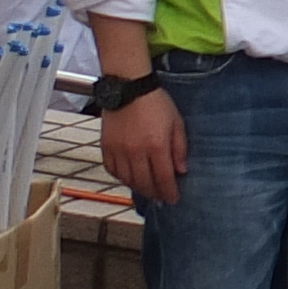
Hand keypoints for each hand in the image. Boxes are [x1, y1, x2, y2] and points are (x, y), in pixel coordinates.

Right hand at [101, 85, 184, 207]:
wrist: (128, 89)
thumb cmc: (156, 103)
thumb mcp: (177, 123)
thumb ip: (179, 148)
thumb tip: (181, 170)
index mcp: (156, 146)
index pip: (163, 178)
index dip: (169, 191)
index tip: (173, 199)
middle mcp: (135, 152)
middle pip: (144, 183)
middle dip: (154, 193)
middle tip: (161, 198)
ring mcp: (118, 151)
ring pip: (127, 179)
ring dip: (138, 188)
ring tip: (147, 190)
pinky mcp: (106, 147)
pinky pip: (112, 170)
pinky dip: (122, 177)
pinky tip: (130, 178)